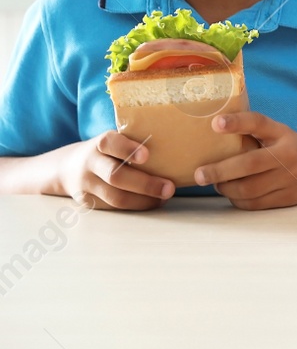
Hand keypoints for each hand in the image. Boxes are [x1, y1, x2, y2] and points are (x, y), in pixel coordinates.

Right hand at [58, 131, 173, 209]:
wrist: (67, 168)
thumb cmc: (106, 151)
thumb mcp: (114, 140)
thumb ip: (135, 140)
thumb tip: (178, 141)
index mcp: (99, 144)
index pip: (110, 143)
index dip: (127, 149)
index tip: (147, 155)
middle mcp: (90, 164)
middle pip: (115, 176)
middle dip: (145, 184)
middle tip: (169, 188)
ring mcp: (86, 185)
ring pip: (115, 197)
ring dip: (143, 200)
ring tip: (164, 197)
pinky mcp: (88, 202)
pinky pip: (113, 208)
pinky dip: (135, 207)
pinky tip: (152, 203)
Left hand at [196, 112, 296, 209]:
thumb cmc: (288, 148)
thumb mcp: (277, 134)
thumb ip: (253, 134)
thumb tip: (211, 134)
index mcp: (282, 133)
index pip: (258, 123)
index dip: (237, 122)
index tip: (215, 123)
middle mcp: (288, 154)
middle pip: (249, 164)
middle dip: (220, 170)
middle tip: (199, 175)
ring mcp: (290, 178)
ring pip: (248, 189)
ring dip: (227, 188)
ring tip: (217, 184)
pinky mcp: (288, 197)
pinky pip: (254, 203)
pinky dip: (238, 200)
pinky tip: (234, 193)